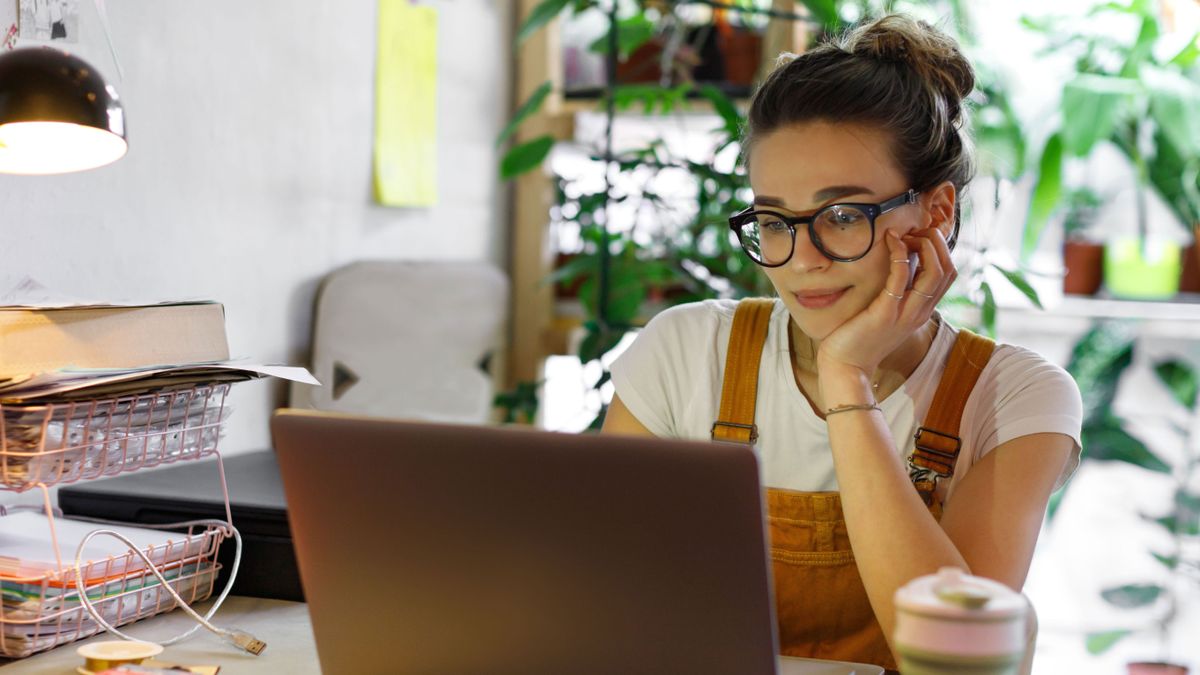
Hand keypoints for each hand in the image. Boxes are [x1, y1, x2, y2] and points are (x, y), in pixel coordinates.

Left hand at [815, 226, 956, 385]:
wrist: (846, 366)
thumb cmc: (861, 337)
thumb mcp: (887, 313)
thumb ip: (898, 293)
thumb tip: (899, 263)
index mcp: (922, 311)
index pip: (948, 274)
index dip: (940, 249)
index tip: (918, 237)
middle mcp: (920, 312)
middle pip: (948, 269)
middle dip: (936, 242)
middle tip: (914, 231)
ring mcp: (905, 313)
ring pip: (935, 272)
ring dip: (924, 245)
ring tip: (904, 234)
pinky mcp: (885, 312)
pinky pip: (901, 277)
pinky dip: (900, 254)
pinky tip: (890, 241)